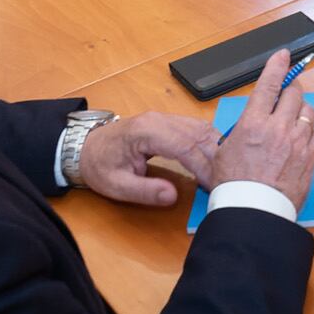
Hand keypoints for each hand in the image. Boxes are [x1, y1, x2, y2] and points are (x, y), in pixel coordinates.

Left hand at [77, 112, 221, 208]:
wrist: (86, 147)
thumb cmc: (100, 165)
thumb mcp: (116, 185)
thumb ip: (145, 191)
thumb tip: (172, 196)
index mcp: (146, 131)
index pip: (185, 146)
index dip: (204, 166)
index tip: (215, 185)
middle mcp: (159, 119)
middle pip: (198, 134)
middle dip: (216, 159)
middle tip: (227, 182)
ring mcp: (165, 118)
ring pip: (202, 129)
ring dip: (216, 150)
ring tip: (225, 174)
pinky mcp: (170, 122)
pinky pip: (196, 129)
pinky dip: (210, 145)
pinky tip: (216, 162)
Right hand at [209, 50, 313, 205]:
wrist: (253, 212)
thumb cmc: (235, 187)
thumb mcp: (224, 152)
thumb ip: (238, 132)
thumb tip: (248, 124)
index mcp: (253, 123)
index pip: (268, 83)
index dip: (277, 65)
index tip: (283, 55)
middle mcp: (278, 128)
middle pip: (295, 94)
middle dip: (292, 90)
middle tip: (288, 94)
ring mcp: (297, 143)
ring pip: (309, 113)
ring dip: (302, 113)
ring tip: (293, 122)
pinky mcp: (310, 158)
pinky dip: (310, 135)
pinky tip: (300, 143)